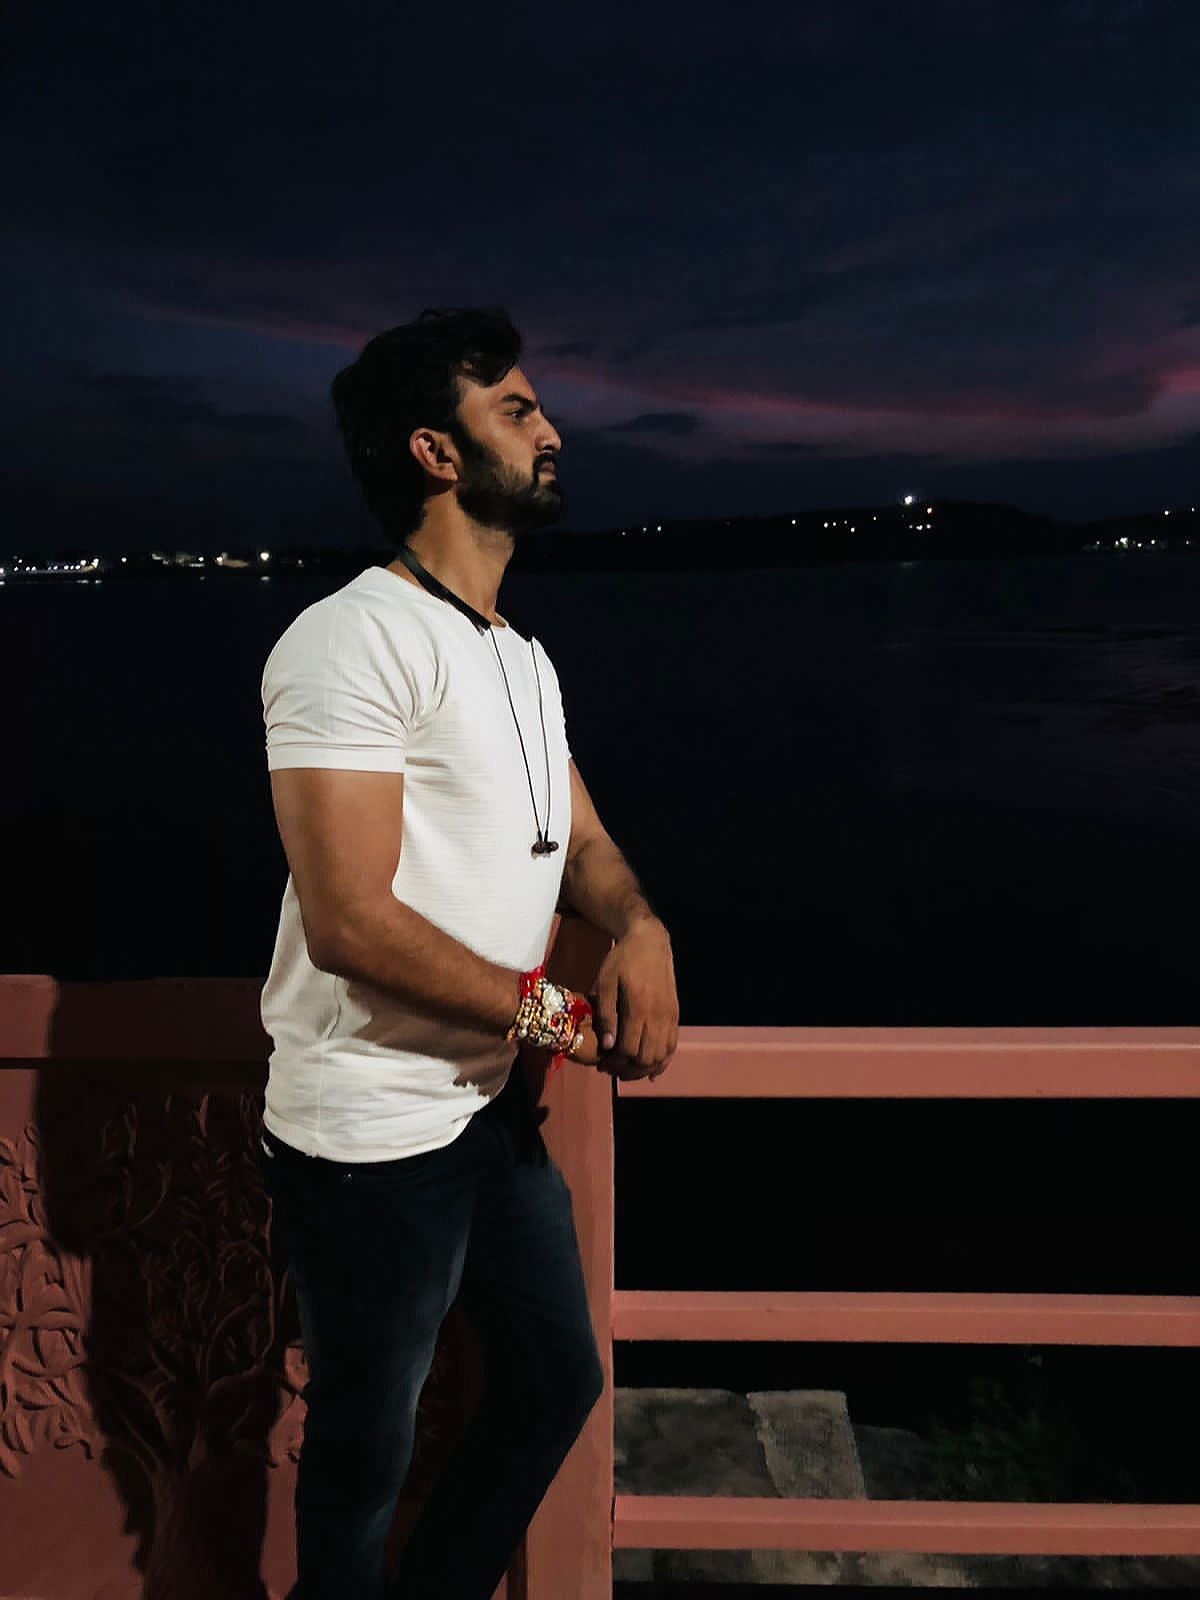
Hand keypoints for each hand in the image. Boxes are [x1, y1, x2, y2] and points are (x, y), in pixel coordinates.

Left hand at [590, 917, 678, 1080]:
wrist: (650, 941)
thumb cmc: (622, 960)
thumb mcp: (606, 982)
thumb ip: (607, 1014)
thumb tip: (607, 1046)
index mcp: (639, 1007)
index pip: (630, 1050)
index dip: (615, 1063)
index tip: (602, 1064)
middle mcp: (658, 1015)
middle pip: (647, 1057)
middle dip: (628, 1070)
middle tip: (612, 1070)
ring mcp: (670, 1016)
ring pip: (662, 1055)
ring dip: (645, 1069)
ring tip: (627, 1070)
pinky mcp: (675, 1014)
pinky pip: (673, 1045)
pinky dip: (663, 1061)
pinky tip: (652, 1070)